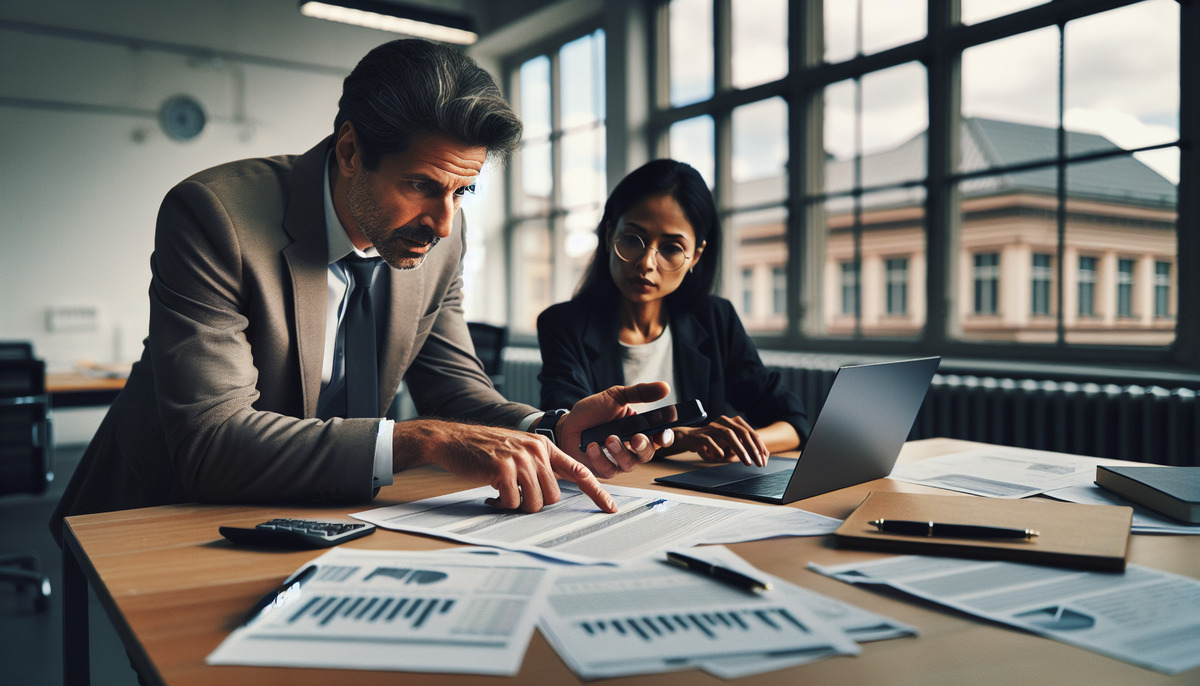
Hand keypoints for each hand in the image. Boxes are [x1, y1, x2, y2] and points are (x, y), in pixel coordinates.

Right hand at [392, 419, 615, 512]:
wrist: (453, 439)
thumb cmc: (485, 449)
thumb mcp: (519, 449)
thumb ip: (539, 465)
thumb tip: (553, 493)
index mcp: (544, 445)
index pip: (578, 470)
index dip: (596, 492)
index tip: (610, 508)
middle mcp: (536, 450)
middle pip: (552, 496)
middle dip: (534, 502)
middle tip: (514, 494)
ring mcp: (520, 458)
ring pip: (534, 502)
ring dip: (517, 505)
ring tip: (501, 493)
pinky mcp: (502, 469)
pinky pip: (512, 503)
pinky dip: (501, 505)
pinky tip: (490, 494)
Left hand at [558, 382, 674, 477]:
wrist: (567, 424)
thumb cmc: (592, 412)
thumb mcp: (616, 396)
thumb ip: (640, 393)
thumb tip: (665, 387)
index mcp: (640, 430)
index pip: (660, 438)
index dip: (665, 437)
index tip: (663, 433)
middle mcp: (631, 448)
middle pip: (647, 454)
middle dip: (643, 447)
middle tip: (636, 438)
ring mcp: (618, 461)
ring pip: (629, 464)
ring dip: (621, 452)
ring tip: (609, 438)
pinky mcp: (602, 470)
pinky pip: (607, 469)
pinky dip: (600, 458)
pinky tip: (592, 446)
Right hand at [669, 415, 768, 466]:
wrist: (690, 438)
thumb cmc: (713, 443)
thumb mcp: (731, 445)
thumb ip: (744, 448)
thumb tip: (763, 456)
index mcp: (733, 422)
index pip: (750, 433)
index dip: (759, 446)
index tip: (765, 459)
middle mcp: (724, 422)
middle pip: (742, 432)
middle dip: (753, 449)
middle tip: (759, 463)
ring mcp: (712, 427)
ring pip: (728, 434)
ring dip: (739, 449)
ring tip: (747, 461)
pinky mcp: (701, 435)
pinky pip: (709, 440)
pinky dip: (716, 448)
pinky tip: (721, 456)